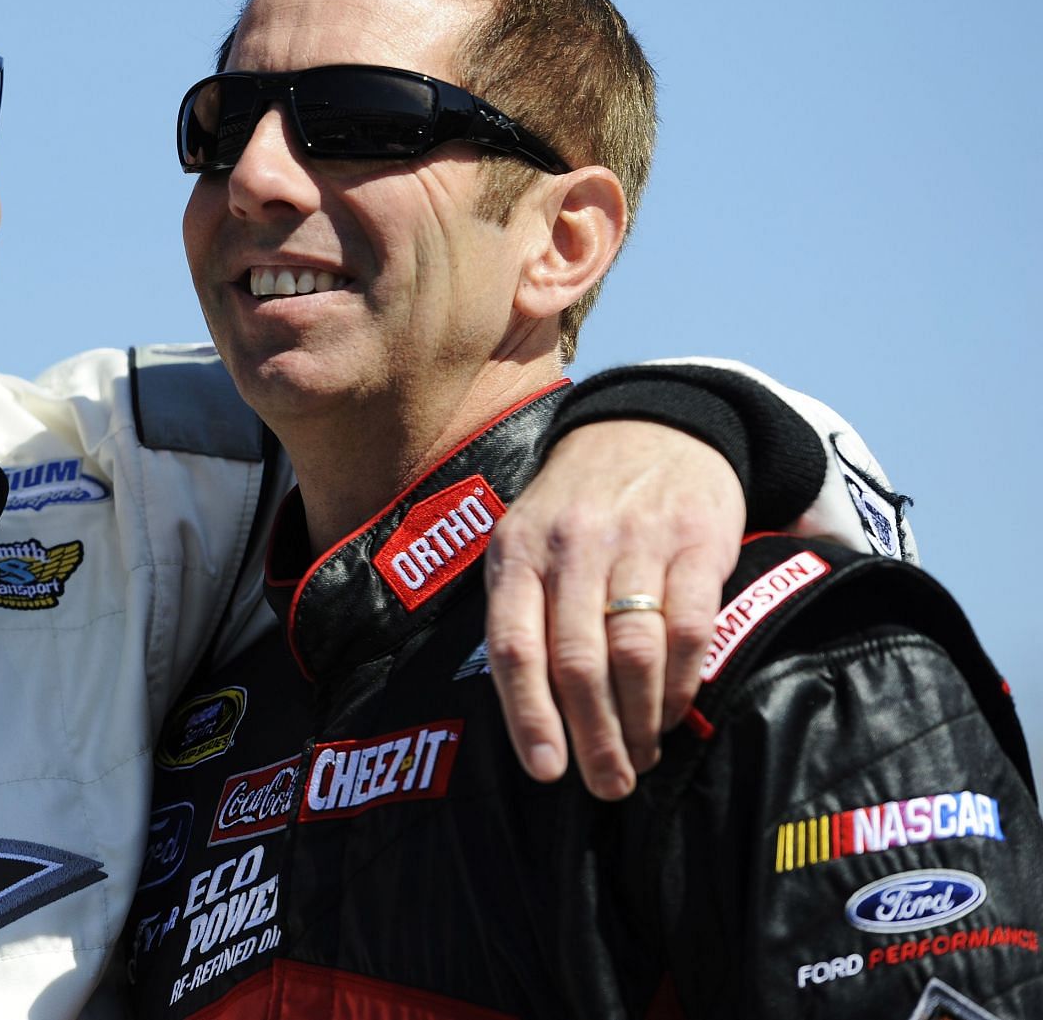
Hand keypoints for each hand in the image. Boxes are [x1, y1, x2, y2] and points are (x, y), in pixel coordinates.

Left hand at [484, 420, 742, 798]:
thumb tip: (527, 716)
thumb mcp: (526, 542)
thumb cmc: (577, 508)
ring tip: (642, 756)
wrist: (649, 427)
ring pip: (634, 653)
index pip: (515, 646)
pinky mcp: (696, 540)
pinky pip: (690, 628)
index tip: (547, 771)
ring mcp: (635, 541)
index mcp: (517, 551)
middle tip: (608, 784)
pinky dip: (683, 682)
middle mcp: (571, 545)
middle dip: (593, 737)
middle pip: (578, 662)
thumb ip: (521, 613)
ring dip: (640, 721)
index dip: (529, 716)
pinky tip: (676, 709)